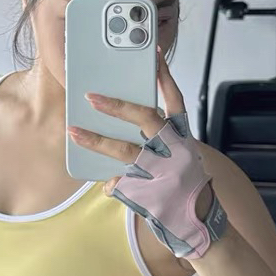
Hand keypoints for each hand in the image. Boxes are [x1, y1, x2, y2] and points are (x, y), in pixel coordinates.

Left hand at [68, 49, 210, 215]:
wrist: (200, 220)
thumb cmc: (187, 184)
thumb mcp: (181, 155)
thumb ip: (159, 139)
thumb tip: (126, 124)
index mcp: (182, 137)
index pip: (174, 99)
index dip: (164, 76)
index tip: (153, 55)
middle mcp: (172, 149)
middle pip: (144, 118)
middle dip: (117, 105)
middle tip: (91, 96)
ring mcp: (159, 169)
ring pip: (124, 151)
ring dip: (97, 141)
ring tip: (75, 131)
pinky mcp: (147, 191)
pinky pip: (121, 182)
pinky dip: (113, 183)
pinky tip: (107, 186)